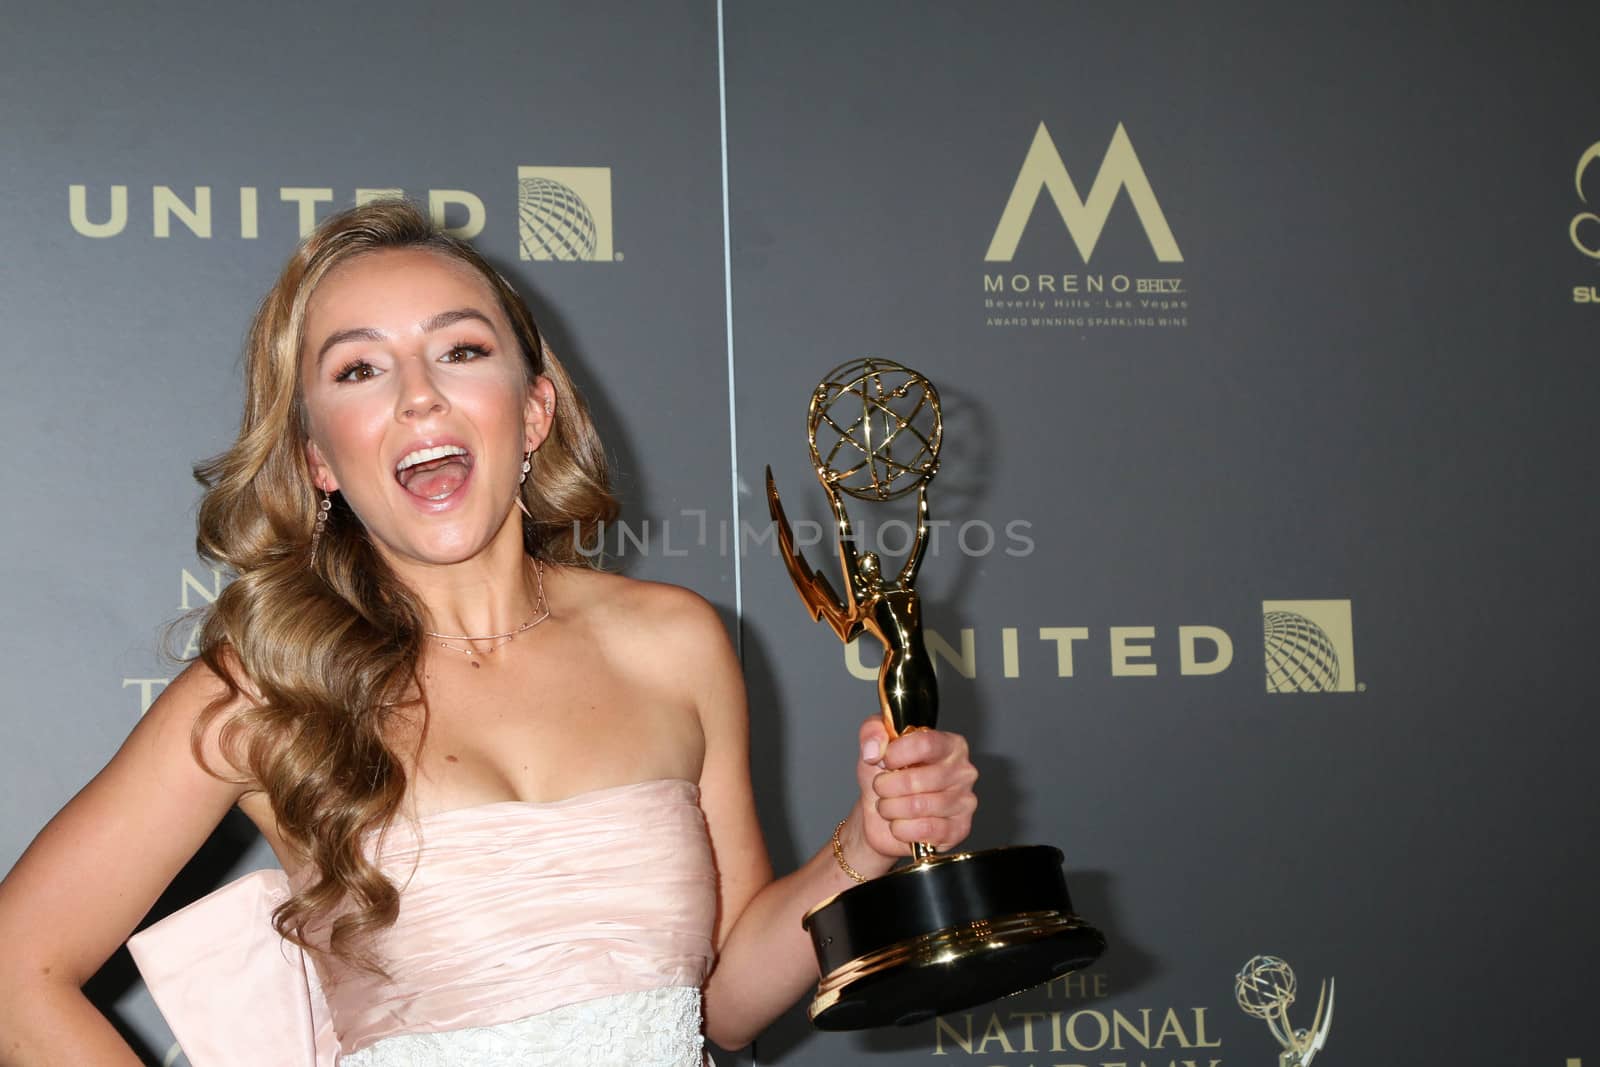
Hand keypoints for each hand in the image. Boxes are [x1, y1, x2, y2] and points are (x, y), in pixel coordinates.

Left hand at [854, 716, 978, 859]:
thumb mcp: (874, 747)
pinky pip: (925, 830)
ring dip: (890, 809)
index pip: (925, 744)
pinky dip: (901, 829)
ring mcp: (965, 802)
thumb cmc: (886, 778)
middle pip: (917, 779)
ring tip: (888, 806)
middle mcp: (963, 771)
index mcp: (950, 745)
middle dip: (887, 787)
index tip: (883, 761)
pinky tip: (901, 823)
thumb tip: (875, 750)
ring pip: (918, 806)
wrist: (881, 817)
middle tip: (881, 788)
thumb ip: (872, 732)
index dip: (896, 754)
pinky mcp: (959, 829)